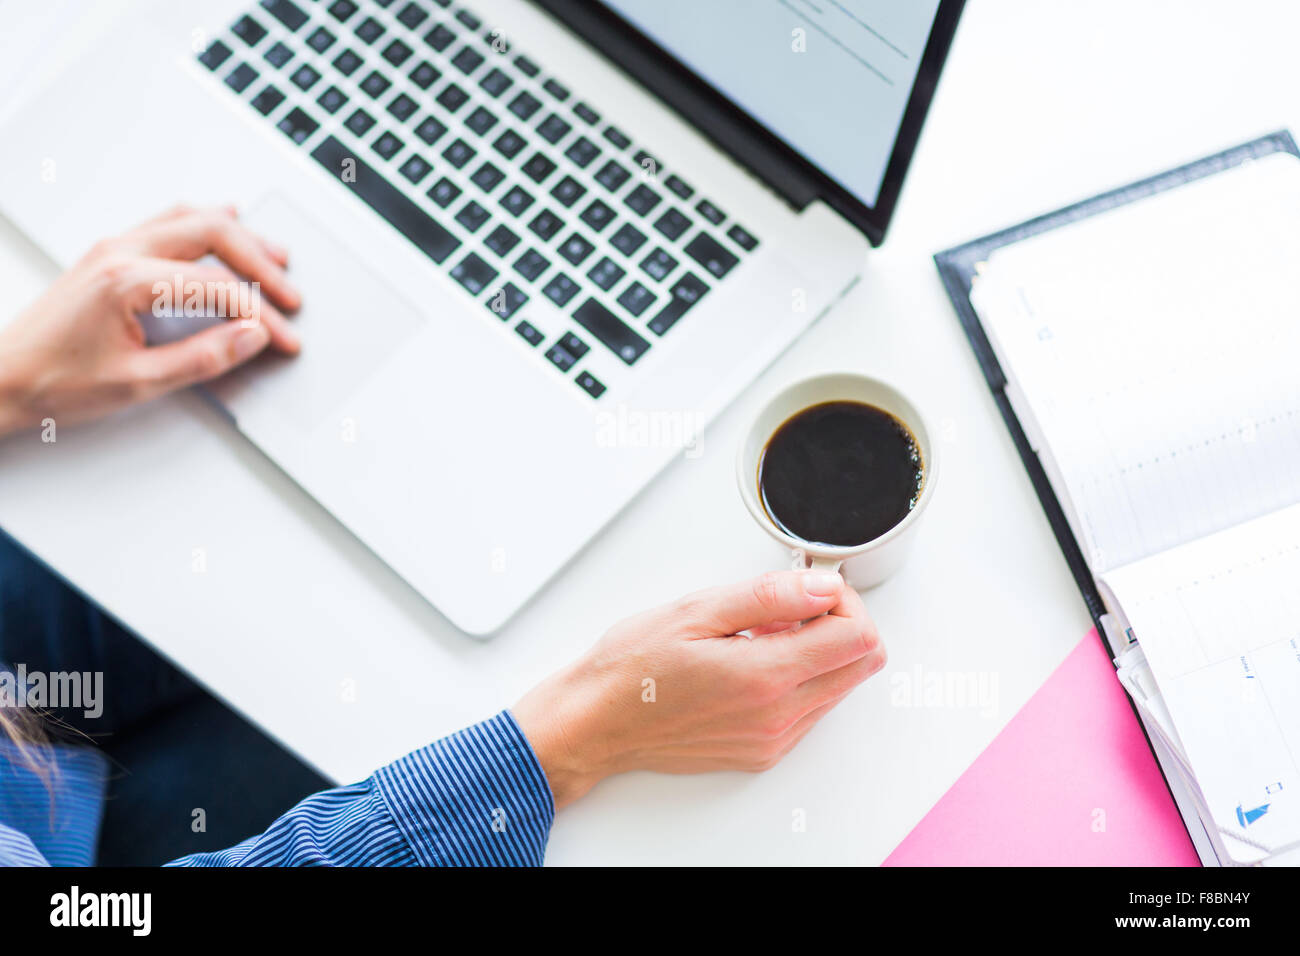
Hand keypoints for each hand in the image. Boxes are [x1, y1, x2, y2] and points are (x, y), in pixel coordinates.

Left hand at [0, 205, 299, 436]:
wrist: (2, 378)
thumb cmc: (56, 381)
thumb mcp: (138, 382)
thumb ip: (203, 358)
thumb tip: (251, 337)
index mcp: (128, 281)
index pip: (218, 288)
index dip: (261, 314)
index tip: (283, 338)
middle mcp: (121, 252)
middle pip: (213, 234)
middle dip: (261, 263)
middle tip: (290, 294)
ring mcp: (114, 247)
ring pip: (192, 219)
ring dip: (239, 236)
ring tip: (275, 256)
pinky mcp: (111, 255)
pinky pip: (168, 221)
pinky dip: (206, 224)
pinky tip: (226, 227)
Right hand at [512, 570, 884, 808]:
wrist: (596, 723)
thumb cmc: (631, 669)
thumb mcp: (696, 611)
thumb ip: (769, 597)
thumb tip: (822, 587)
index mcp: (765, 678)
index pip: (859, 638)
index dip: (845, 601)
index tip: (812, 587)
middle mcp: (778, 717)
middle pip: (862, 665)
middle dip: (840, 624)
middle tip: (791, 607)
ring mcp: (773, 740)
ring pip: (839, 687)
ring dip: (818, 652)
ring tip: (761, 634)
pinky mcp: (763, 752)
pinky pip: (811, 710)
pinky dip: (797, 679)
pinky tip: (752, 662)